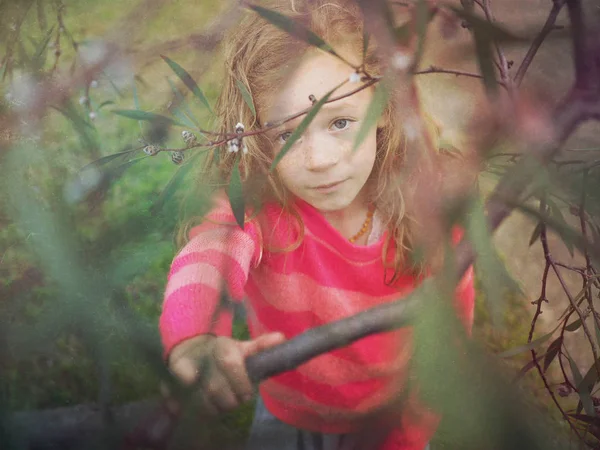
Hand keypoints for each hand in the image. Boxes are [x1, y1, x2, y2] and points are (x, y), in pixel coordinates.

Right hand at [166, 332, 285, 414]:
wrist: (193, 349)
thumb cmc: (225, 354)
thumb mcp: (244, 349)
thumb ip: (261, 346)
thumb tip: (281, 338)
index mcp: (224, 346)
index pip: (230, 362)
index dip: (240, 382)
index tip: (246, 395)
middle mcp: (204, 354)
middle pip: (216, 387)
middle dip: (229, 400)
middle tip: (236, 401)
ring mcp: (187, 366)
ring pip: (200, 398)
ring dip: (213, 407)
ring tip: (221, 405)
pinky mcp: (172, 377)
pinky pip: (178, 398)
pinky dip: (185, 405)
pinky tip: (195, 406)